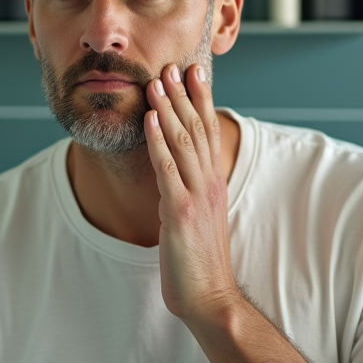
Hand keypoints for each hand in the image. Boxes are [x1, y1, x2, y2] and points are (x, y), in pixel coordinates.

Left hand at [144, 63, 240, 324]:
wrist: (210, 298)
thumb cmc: (199, 263)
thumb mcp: (197, 219)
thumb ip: (189, 193)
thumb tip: (174, 176)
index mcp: (212, 183)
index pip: (208, 132)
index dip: (201, 100)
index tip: (194, 72)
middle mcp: (208, 183)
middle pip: (196, 129)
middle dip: (184, 94)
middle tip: (174, 64)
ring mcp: (195, 195)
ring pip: (182, 142)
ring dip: (169, 108)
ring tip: (158, 80)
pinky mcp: (180, 211)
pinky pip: (167, 169)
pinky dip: (158, 141)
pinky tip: (150, 119)